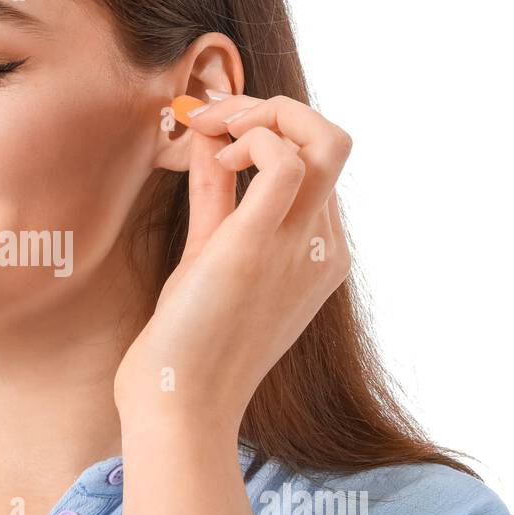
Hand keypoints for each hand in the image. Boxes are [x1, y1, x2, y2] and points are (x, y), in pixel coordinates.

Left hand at [113, 93, 352, 421]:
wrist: (179, 404)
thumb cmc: (190, 342)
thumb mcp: (210, 254)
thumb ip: (218, 198)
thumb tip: (211, 142)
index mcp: (318, 253)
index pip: (318, 165)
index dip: (269, 130)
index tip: (215, 130)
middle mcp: (322, 248)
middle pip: (334, 142)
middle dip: (275, 110)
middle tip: (217, 119)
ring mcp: (299, 248)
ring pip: (325, 140)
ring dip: (262, 114)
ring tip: (214, 131)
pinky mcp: (259, 247)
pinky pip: (284, 161)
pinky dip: (251, 138)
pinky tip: (215, 159)